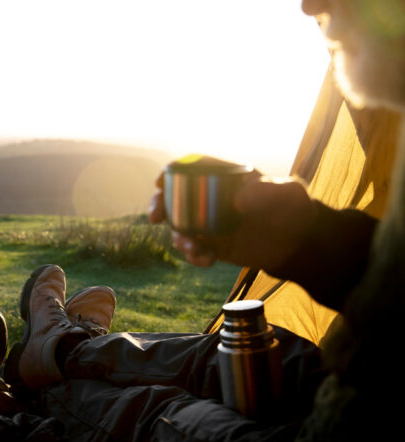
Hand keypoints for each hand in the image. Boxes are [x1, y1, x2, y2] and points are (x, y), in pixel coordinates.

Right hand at [150, 174, 316, 271]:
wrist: (299, 243)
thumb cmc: (295, 209)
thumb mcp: (289, 195)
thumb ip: (269, 191)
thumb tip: (237, 199)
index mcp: (226, 178)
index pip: (193, 168)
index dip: (172, 172)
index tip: (160, 182)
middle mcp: (212, 199)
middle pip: (176, 197)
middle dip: (160, 205)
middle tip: (156, 217)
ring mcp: (210, 223)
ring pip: (180, 226)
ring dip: (178, 237)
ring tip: (192, 248)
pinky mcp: (214, 245)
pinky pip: (195, 250)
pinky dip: (194, 256)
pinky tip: (206, 260)